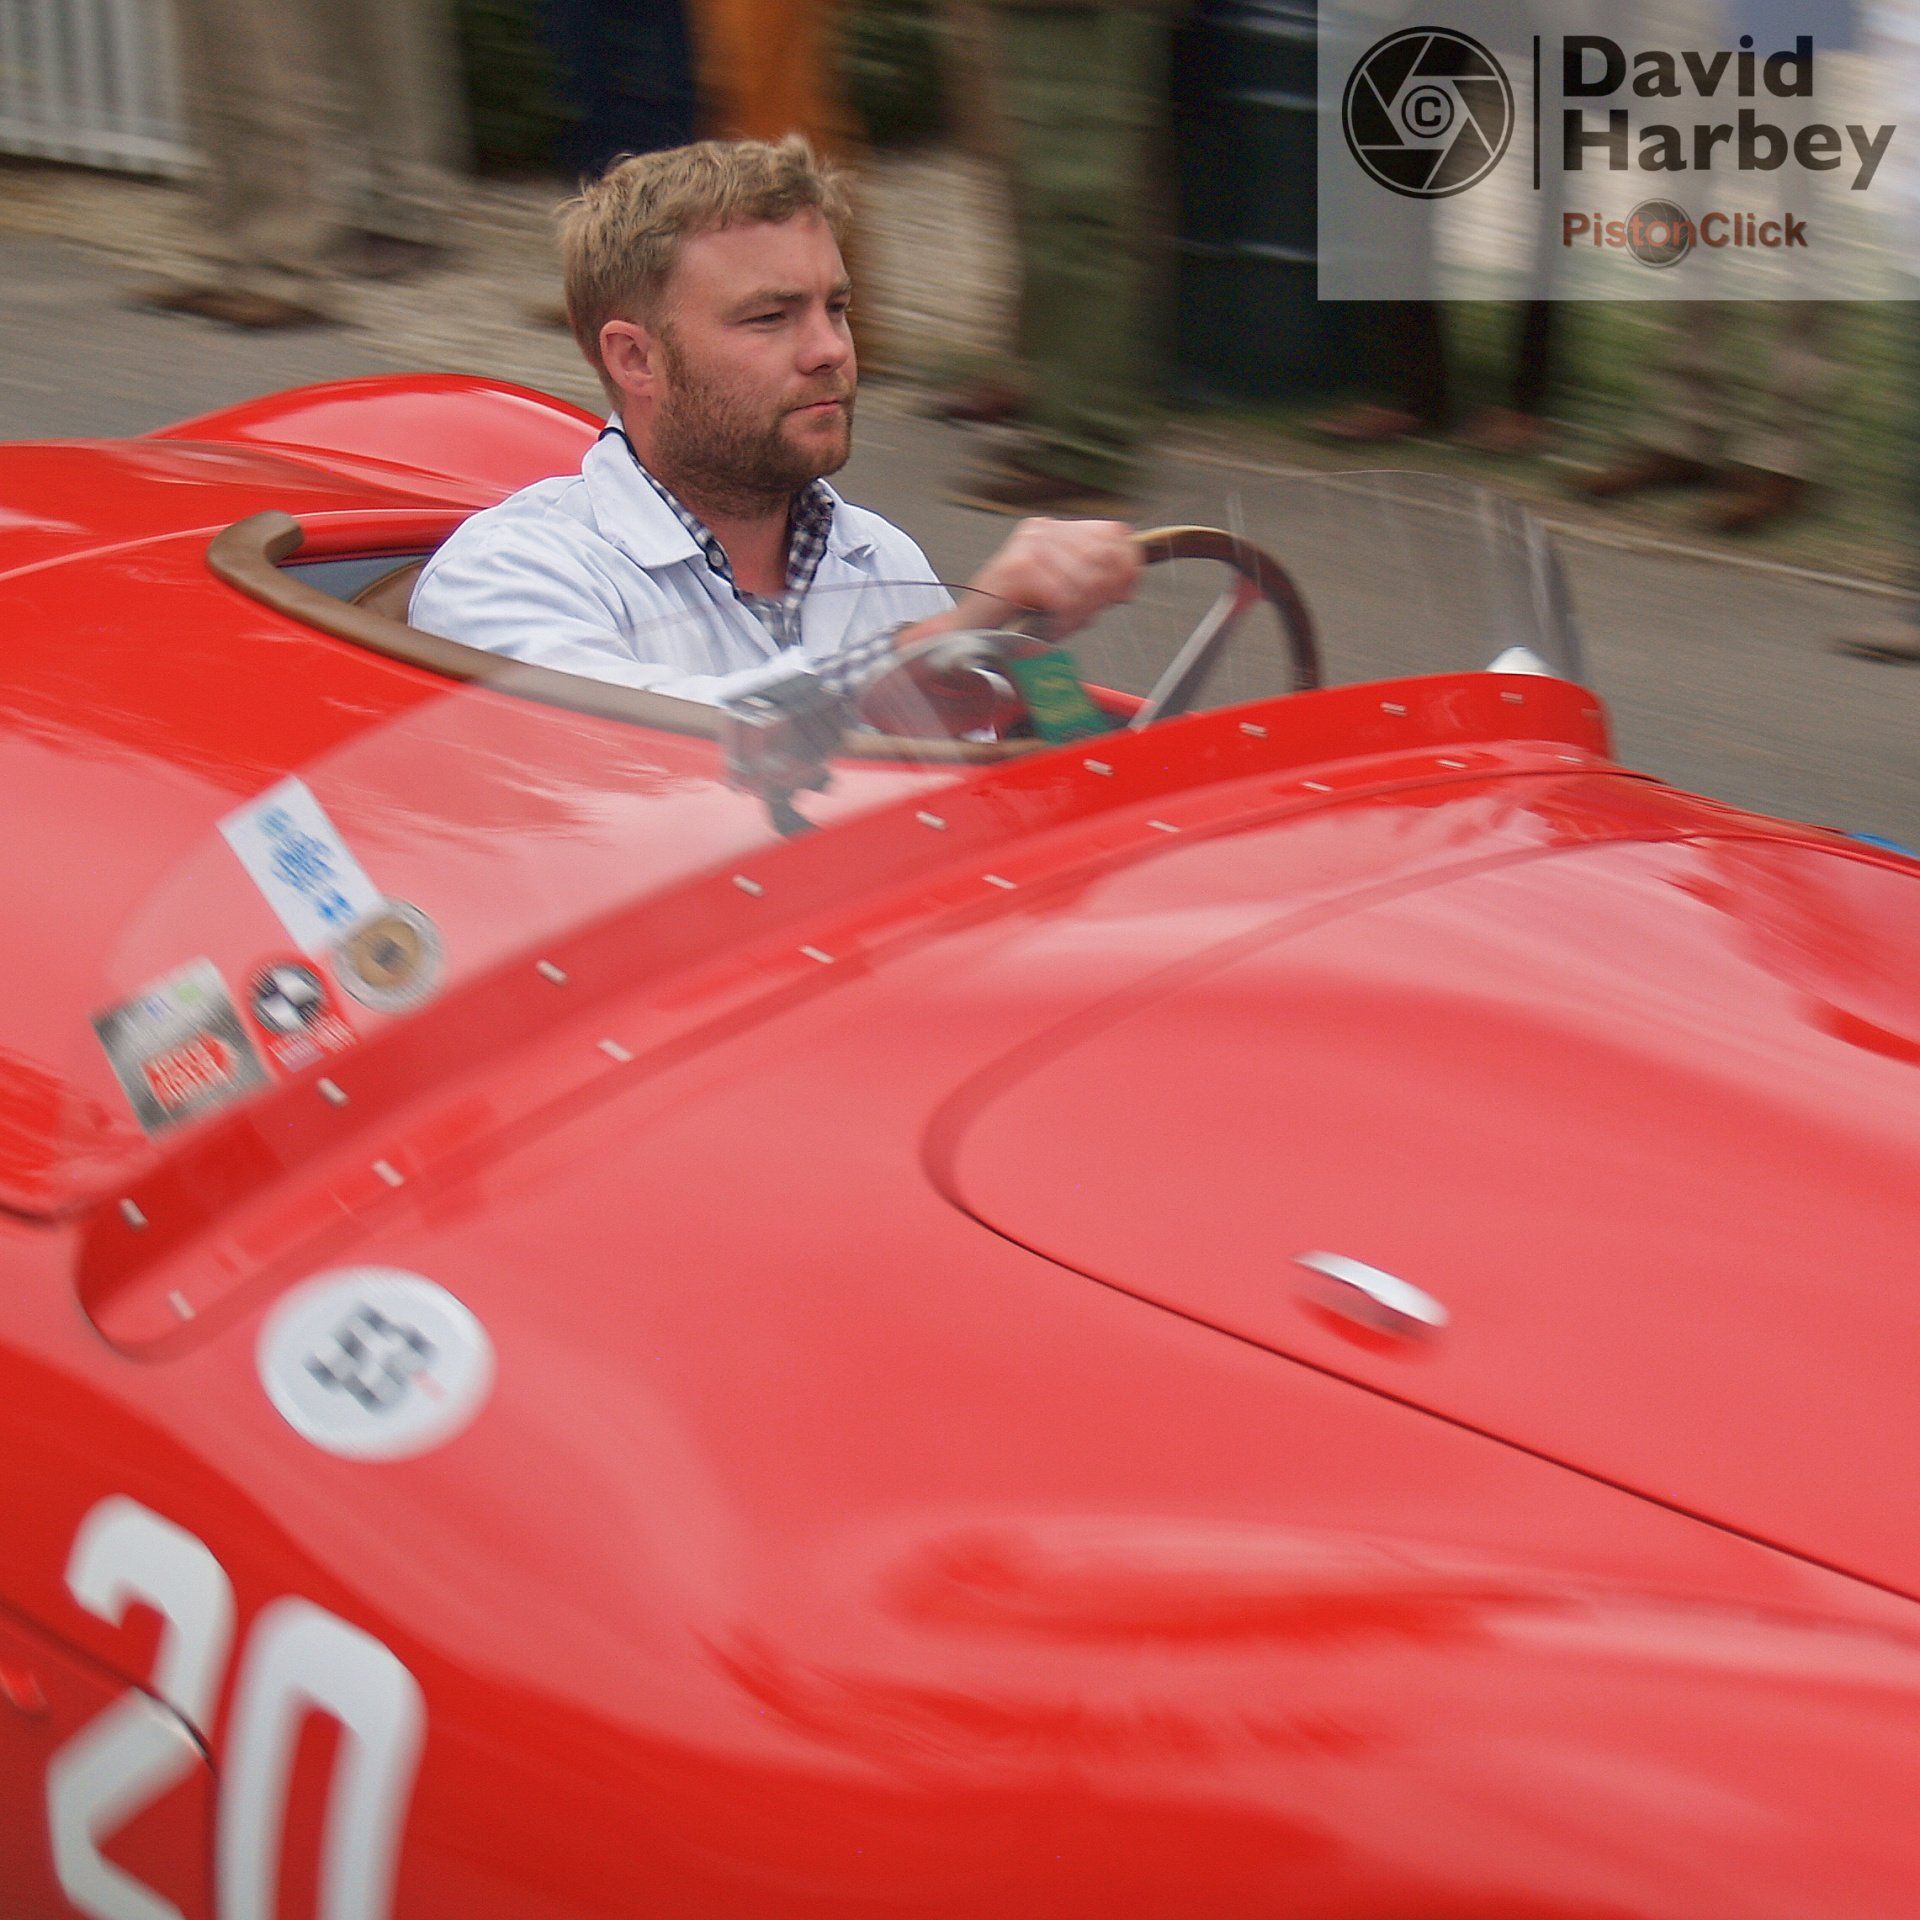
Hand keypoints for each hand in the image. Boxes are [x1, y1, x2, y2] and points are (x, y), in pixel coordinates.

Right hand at [961, 517, 1141, 638]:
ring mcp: (1030, 545)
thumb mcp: (1068, 594)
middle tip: (1082, 614)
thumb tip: (1129, 576)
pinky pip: (1065, 598)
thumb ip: (1099, 581)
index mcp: (1056, 530)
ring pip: (1086, 580)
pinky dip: (1061, 619)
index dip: (1128, 566)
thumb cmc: (1017, 617)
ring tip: (1058, 620)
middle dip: (1102, 593)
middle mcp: (1043, 529)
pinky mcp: (1019, 567)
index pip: (1115, 533)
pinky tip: (1046, 623)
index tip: (1124, 593)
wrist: (969, 632)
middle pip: (1105, 557)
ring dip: (1078, 611)